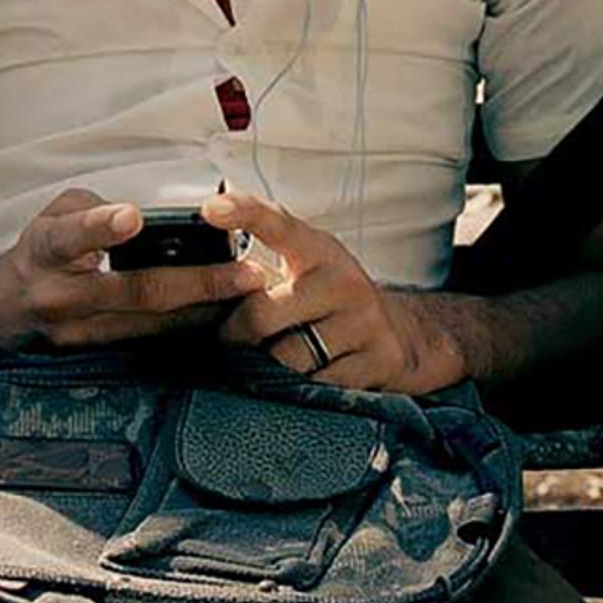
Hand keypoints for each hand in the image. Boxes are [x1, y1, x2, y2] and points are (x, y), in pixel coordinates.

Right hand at [0, 187, 274, 349]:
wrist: (2, 312)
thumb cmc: (40, 252)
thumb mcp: (54, 215)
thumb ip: (94, 209)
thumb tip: (143, 220)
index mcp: (45, 251)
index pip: (70, 236)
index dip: (100, 227)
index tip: (132, 218)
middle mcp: (61, 297)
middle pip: (134, 291)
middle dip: (196, 281)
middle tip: (245, 272)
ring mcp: (78, 337)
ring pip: (150, 325)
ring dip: (203, 311)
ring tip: (246, 295)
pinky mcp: (94, 360)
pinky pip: (146, 345)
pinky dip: (184, 331)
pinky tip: (220, 320)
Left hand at [206, 186, 455, 397]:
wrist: (405, 335)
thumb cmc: (332, 303)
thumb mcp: (304, 272)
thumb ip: (257, 271)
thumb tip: (196, 288)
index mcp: (316, 250)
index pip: (277, 224)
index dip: (243, 213)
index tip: (211, 211)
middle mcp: (341, 279)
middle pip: (260, 315)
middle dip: (236, 338)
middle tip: (234, 343)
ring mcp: (363, 319)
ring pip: (286, 359)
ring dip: (271, 370)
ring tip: (277, 362)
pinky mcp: (378, 359)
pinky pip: (318, 386)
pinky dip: (304, 392)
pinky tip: (309, 381)